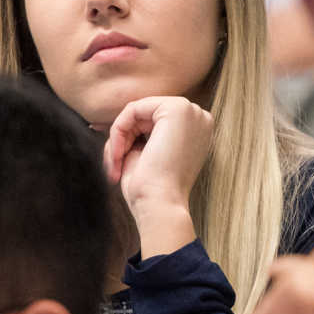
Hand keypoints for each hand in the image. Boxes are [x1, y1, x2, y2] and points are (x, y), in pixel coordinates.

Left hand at [105, 96, 214, 257]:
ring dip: (119, 137)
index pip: (153, 122)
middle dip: (123, 137)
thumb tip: (121, 121)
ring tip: (116, 163)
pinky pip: (133, 109)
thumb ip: (142, 134)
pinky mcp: (177, 109)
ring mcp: (191, 111)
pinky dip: (118, 131)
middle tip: (114, 164)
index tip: (115, 159)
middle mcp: (199, 117)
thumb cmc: (153, 190)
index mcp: (197, 131)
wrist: (161, 205)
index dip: (130, 137)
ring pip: (137, 111)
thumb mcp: (148, 155)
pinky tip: (119, 154)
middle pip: (145, 115)